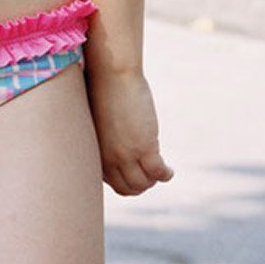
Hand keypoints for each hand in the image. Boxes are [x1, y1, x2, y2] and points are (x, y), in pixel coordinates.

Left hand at [89, 66, 173, 195]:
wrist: (112, 76)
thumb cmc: (103, 91)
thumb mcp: (100, 120)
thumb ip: (105, 136)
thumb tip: (113, 140)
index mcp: (95, 151)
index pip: (109, 180)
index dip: (123, 181)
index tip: (133, 175)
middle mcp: (108, 157)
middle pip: (126, 187)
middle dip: (139, 186)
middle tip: (150, 178)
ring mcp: (126, 154)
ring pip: (142, 183)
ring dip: (153, 181)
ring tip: (160, 173)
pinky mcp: (144, 148)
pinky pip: (157, 172)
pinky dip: (165, 175)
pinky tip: (169, 171)